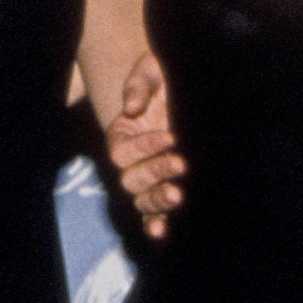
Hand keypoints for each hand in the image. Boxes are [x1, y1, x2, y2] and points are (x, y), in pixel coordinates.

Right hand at [106, 58, 185, 238]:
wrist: (181, 93)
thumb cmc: (162, 80)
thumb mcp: (151, 71)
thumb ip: (139, 85)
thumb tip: (131, 107)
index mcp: (121, 136)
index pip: (122, 152)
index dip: (144, 147)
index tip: (171, 136)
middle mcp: (130, 162)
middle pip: (130, 180)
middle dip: (154, 173)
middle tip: (180, 163)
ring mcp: (146, 178)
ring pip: (141, 201)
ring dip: (157, 201)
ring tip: (178, 194)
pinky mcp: (163, 188)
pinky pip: (152, 213)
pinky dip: (155, 223)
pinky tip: (161, 231)